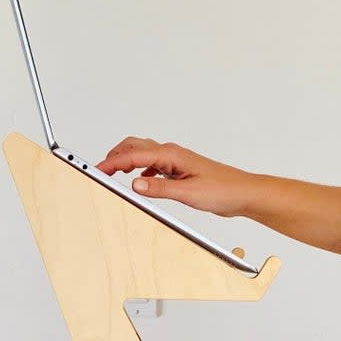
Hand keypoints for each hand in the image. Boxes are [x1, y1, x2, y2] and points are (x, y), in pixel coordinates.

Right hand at [96, 137, 258, 217]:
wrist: (243, 193)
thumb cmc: (223, 190)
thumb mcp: (188, 192)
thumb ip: (160, 188)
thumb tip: (135, 184)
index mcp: (172, 155)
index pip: (134, 156)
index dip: (112, 162)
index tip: (97, 169)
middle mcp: (171, 154)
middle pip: (135, 147)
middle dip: (114, 156)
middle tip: (99, 169)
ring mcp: (175, 161)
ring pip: (143, 154)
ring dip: (125, 160)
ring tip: (111, 172)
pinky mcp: (179, 171)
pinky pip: (153, 165)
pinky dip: (139, 170)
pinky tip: (138, 181)